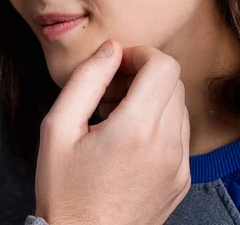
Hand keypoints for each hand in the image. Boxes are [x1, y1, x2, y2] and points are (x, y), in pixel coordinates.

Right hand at [35, 41, 189, 224]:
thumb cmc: (64, 190)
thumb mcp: (57, 128)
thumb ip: (86, 80)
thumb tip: (111, 49)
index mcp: (135, 130)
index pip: (164, 66)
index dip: (140, 54)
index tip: (116, 65)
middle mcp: (166, 146)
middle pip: (173, 82)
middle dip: (144, 74)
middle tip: (111, 90)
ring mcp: (179, 165)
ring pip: (179, 105)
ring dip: (152, 97)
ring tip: (117, 114)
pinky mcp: (181, 178)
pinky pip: (180, 132)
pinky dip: (159, 121)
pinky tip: (129, 136)